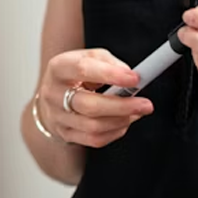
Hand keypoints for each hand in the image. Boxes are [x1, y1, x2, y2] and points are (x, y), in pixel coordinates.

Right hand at [38, 48, 153, 147]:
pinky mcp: (64, 133)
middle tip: (145, 104)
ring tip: (137, 112)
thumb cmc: (74, 74)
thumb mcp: (88, 57)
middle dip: (122, 106)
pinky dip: (114, 132)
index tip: (134, 79)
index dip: (111, 75)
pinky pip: (93, 139)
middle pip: (89, 105)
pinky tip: (123, 122)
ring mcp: (57, 116)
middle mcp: (53, 93)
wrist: (52, 95)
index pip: (83, 70)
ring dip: (121, 120)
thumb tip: (129, 75)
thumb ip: (109, 62)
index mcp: (58, 68)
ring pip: (93, 126)